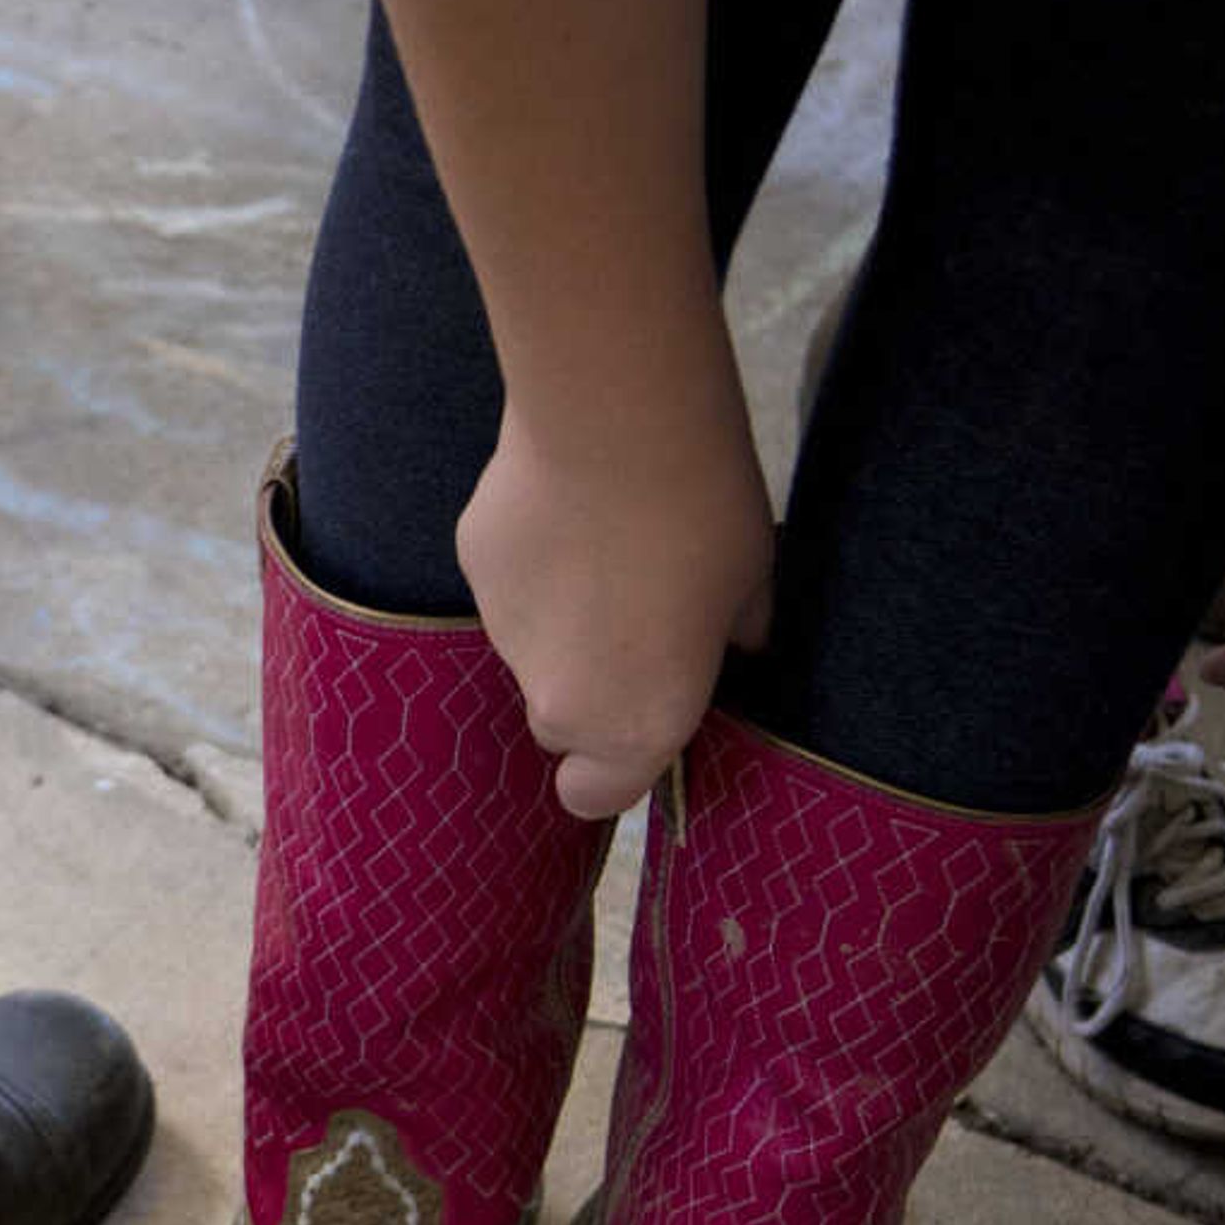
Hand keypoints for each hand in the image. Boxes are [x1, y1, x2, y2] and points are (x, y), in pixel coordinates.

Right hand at [456, 413, 774, 820]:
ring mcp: (503, 636)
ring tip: (604, 545)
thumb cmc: (705, 517)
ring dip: (561, 619)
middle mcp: (557, 700)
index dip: (610, 772)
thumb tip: (725, 641)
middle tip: (635, 619)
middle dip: (589, 686)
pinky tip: (566, 507)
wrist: (617, 427)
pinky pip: (506, 586)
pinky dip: (531, 563)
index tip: (641, 724)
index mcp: (634, 724)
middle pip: (559, 722)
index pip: (593, 797)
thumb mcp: (751, 590)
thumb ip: (730, 640)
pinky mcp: (472, 573)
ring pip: (529, 648)